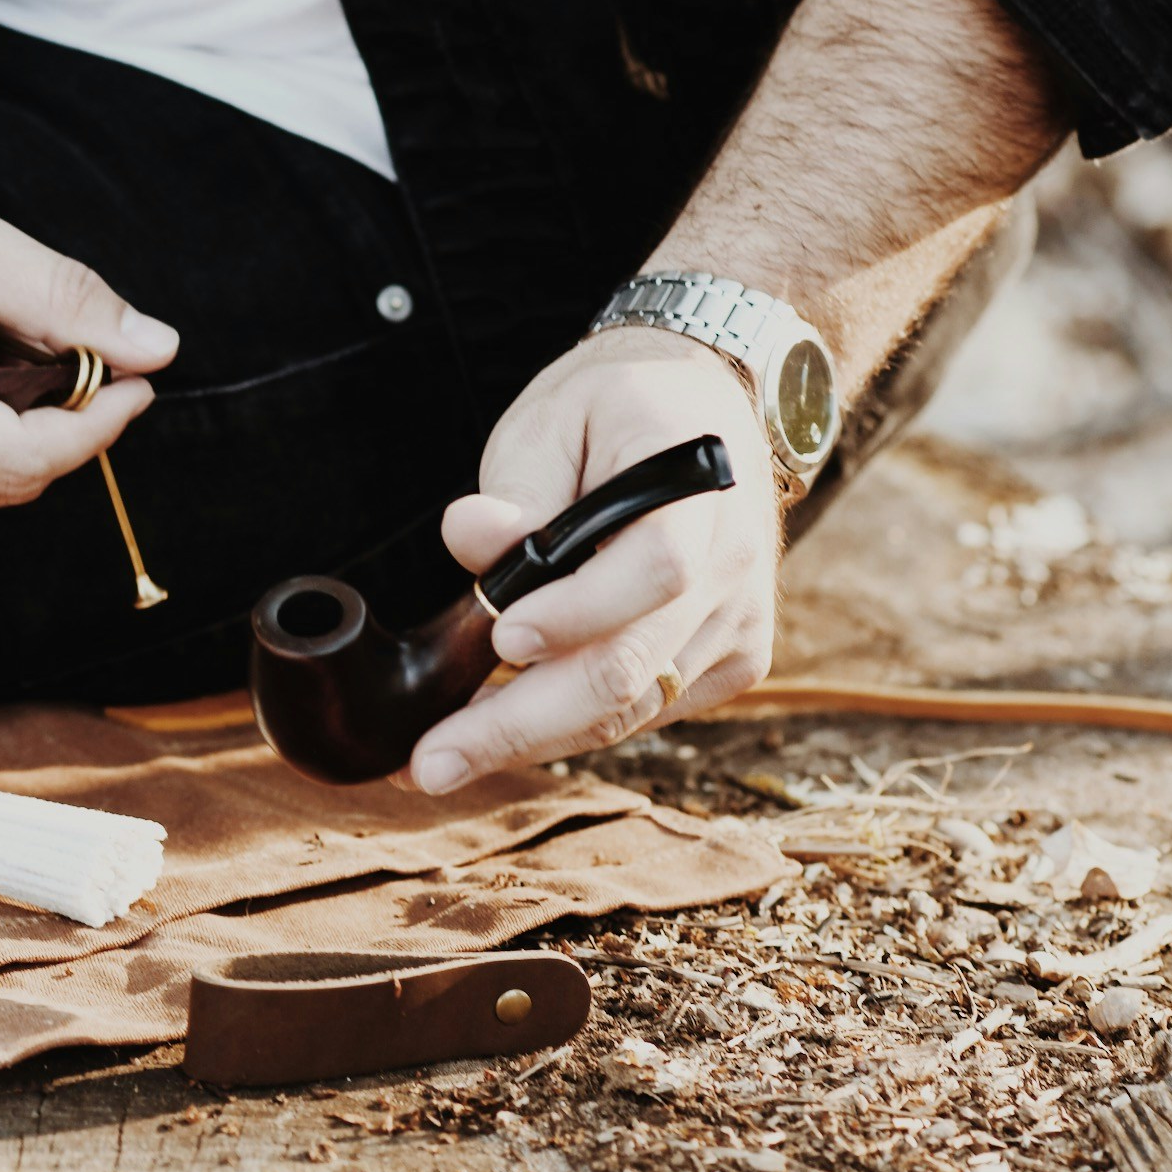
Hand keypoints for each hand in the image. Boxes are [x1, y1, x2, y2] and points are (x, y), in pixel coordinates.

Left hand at [405, 328, 779, 792]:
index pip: (656, 568)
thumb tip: (470, 537)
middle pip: (633, 667)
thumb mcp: (552, 421)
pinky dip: (569, 728)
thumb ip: (517, 487)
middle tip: (431, 762)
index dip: (580, 611)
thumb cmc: (615, 413)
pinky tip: (500, 729)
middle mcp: (736, 565)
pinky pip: (643, 714)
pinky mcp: (731, 662)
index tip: (501, 638)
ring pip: (630, 709)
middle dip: (521, 723)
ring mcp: (740, 622)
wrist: (703, 410)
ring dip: (532, 739)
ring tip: (442, 758)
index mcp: (701, 490)